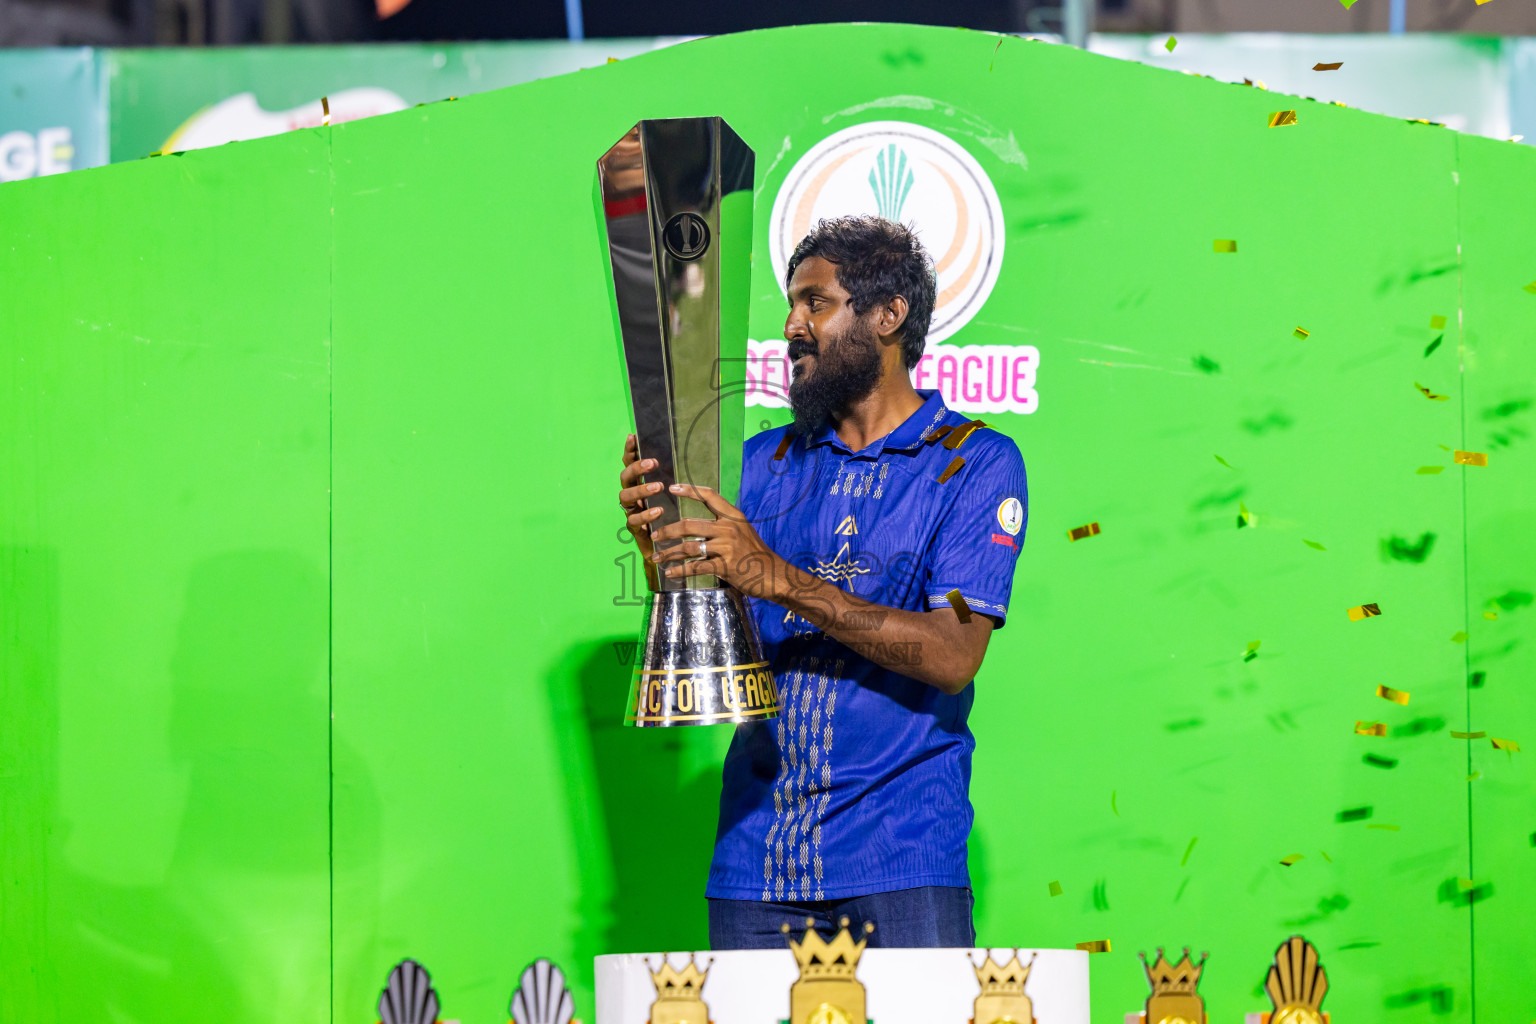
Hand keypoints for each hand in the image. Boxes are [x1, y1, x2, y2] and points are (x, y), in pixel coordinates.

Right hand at [617, 433, 662, 563]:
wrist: (669, 547)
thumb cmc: (672, 515)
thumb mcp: (674, 494)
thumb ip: (673, 478)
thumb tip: (683, 454)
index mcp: (639, 483)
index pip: (630, 463)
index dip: (630, 450)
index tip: (633, 437)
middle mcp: (632, 495)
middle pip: (625, 477)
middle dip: (637, 468)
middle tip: (654, 463)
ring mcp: (631, 511)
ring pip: (625, 497)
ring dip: (641, 489)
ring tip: (658, 487)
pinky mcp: (634, 529)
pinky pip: (633, 520)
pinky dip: (645, 515)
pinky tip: (658, 511)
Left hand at [648, 483, 783, 598]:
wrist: (774, 575)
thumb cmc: (756, 554)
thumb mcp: (743, 532)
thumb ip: (723, 526)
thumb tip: (696, 526)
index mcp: (733, 516)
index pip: (709, 496)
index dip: (689, 490)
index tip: (671, 487)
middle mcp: (728, 529)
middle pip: (689, 525)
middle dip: (667, 531)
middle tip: (654, 536)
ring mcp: (726, 547)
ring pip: (688, 547)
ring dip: (669, 553)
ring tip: (657, 558)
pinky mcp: (724, 566)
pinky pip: (695, 567)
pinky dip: (680, 571)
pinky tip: (670, 573)